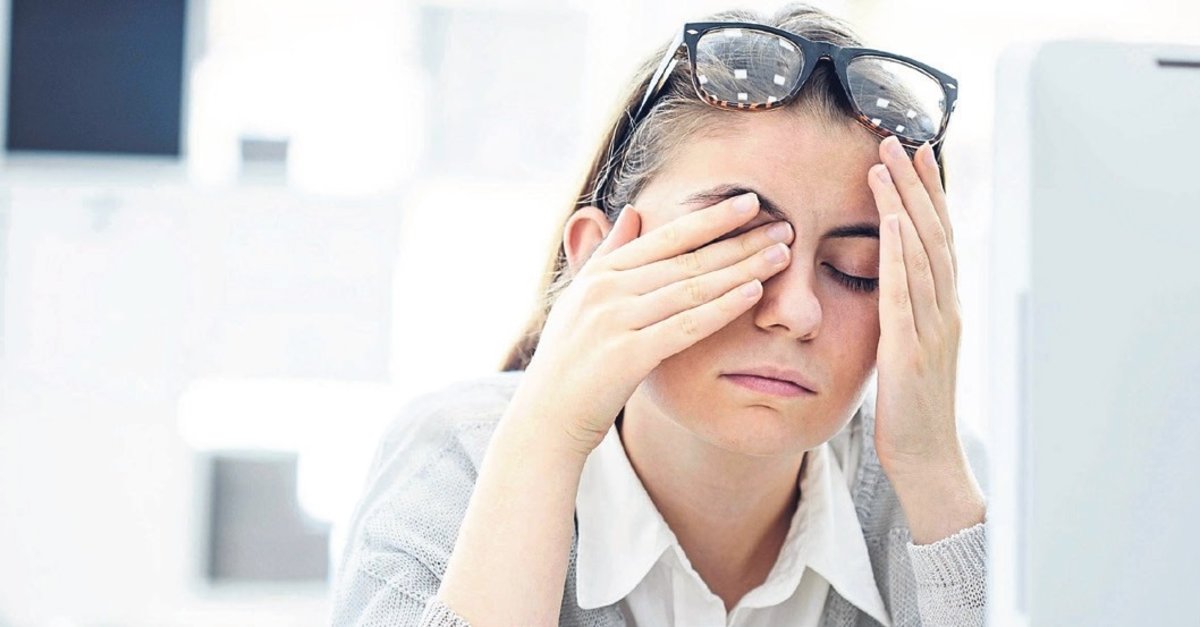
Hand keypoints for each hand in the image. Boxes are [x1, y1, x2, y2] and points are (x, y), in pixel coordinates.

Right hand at [520, 192, 794, 456]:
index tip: (750, 201)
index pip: (666, 237)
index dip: (710, 217)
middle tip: (783, 224)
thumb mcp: (581, 300)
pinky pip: (685, 326)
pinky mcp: (627, 356)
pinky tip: (754, 294)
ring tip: (781, 253)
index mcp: (600, 274)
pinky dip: (722, 307)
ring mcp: (615, 321)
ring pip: (692, 288)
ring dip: (741, 268)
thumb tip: (632, 212)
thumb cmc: (570, 360)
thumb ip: (607, 254)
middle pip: (687, 259)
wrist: (546, 418)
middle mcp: (607, 290)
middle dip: (739, 240)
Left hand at [867, 135, 963, 475]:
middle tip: (897, 139)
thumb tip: (887, 283)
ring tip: (884, 163)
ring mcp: (933, 327)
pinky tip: (891, 221)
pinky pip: (906, 292)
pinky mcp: (911, 348)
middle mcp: (946, 309)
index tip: (915, 154)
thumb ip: (904, 314)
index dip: (928, 194)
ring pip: (922, 252)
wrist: (929, 460)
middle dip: (914, 183)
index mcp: (944, 308)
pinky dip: (900, 253)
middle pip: (934, 233)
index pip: (938, 238)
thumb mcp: (908, 350)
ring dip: (904, 203)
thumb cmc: (913, 409)